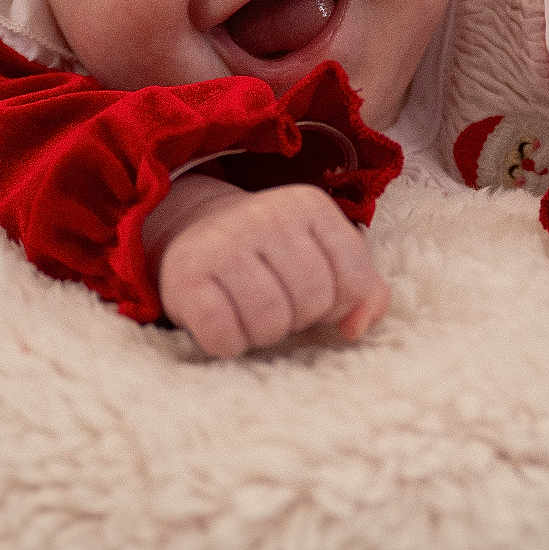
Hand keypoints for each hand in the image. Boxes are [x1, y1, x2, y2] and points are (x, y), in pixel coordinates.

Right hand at [143, 175, 390, 358]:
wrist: (195, 234)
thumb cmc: (271, 257)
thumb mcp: (324, 257)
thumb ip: (363, 290)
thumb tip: (356, 328)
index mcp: (309, 205)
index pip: (355, 280)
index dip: (337, 305)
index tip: (312, 296)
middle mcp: (266, 214)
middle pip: (313, 302)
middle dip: (298, 319)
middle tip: (275, 304)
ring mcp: (222, 241)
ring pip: (270, 322)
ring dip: (263, 334)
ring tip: (249, 314)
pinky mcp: (186, 273)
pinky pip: (224, 335)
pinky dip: (227, 344)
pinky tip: (222, 325)